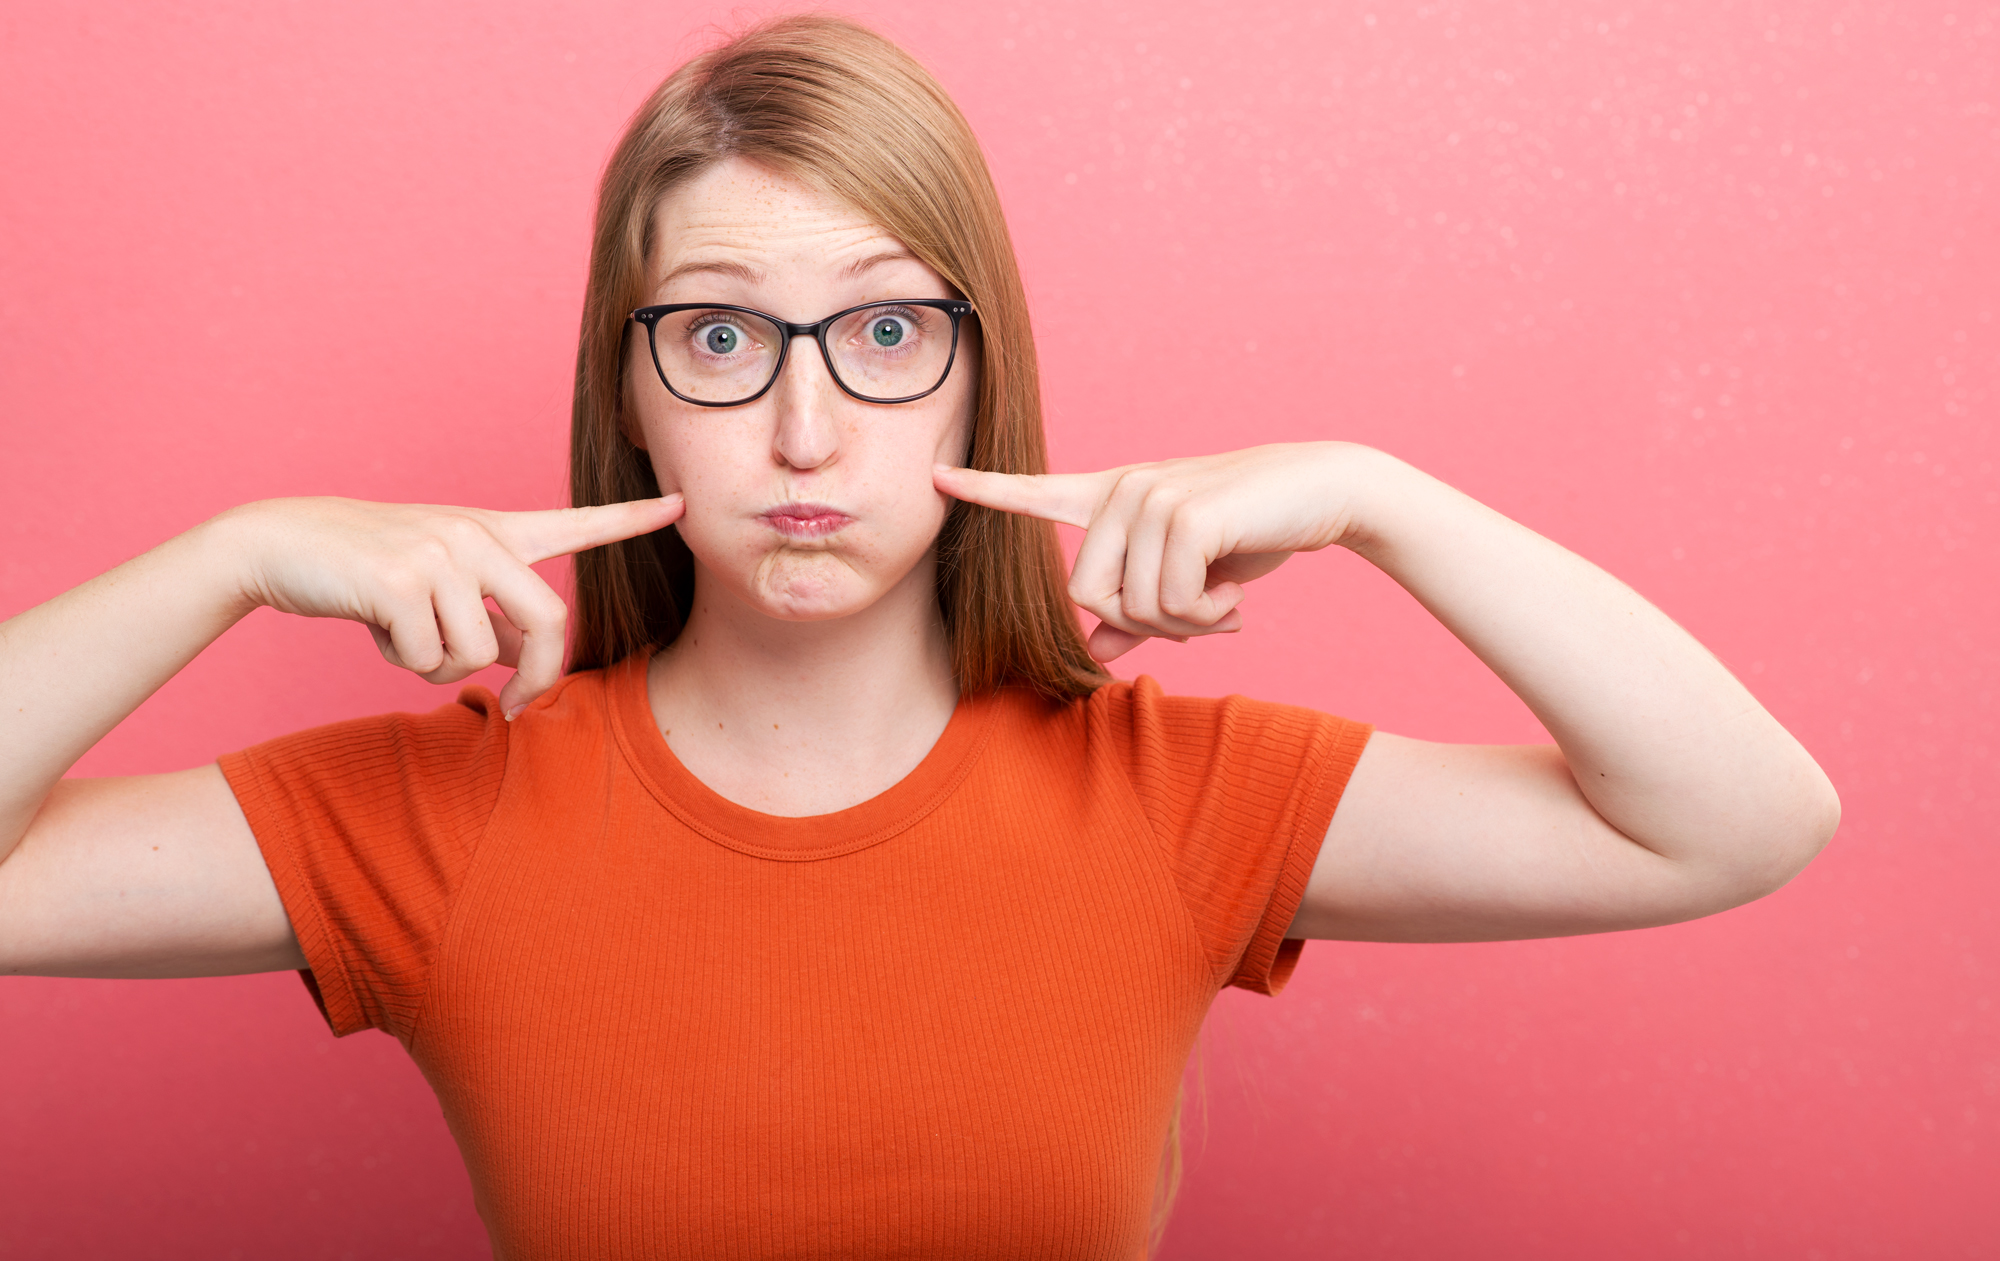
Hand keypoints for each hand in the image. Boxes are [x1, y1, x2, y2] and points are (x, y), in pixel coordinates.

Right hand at [225, 495, 682, 715]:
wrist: (280, 545)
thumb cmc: (365, 573)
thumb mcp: (438, 590)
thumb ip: (489, 621)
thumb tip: (525, 669)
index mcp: (492, 533)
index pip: (575, 524)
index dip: (630, 520)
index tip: (681, 505)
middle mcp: (476, 535)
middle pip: (548, 624)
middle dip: (535, 680)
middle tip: (510, 710)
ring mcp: (442, 555)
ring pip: (478, 656)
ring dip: (439, 668)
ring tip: (403, 635)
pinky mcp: (403, 582)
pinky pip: (430, 658)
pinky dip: (402, 661)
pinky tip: (374, 627)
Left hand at [934, 442, 1360, 661]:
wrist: (1322, 491)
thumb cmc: (1251, 534)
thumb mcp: (1189, 577)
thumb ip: (1138, 614)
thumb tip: (1096, 652)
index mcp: (1115, 498)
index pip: (1039, 493)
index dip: (988, 491)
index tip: (938, 479)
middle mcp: (1123, 490)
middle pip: (1087, 595)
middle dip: (1145, 623)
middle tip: (1199, 609)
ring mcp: (1150, 496)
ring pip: (1132, 605)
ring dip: (1185, 622)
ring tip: (1223, 596)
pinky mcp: (1183, 513)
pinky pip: (1170, 601)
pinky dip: (1207, 613)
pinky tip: (1234, 588)